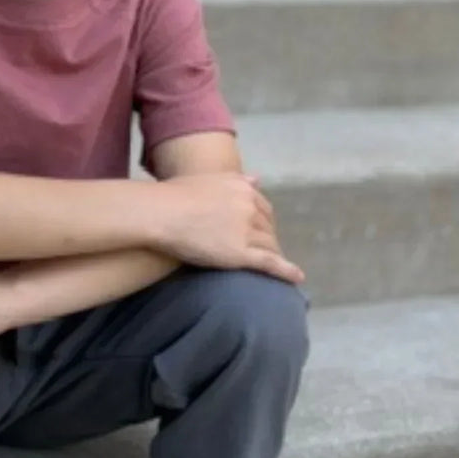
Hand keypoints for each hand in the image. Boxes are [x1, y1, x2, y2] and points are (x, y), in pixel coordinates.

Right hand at [154, 173, 304, 284]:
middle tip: (266, 252)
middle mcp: (250, 207)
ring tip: (275, 268)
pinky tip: (297, 278)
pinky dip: (286, 271)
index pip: (263, 209)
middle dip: (269, 240)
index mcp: (243, 188)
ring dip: (274, 255)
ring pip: (270, 246)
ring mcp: (247, 231)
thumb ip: (236, 180)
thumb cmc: (174, 195)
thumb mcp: (209, 179)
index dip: (264, 223)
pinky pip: (270, 263)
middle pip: (268, 228)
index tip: (261, 232)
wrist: (161, 213)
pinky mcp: (241, 253)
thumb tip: (258, 179)